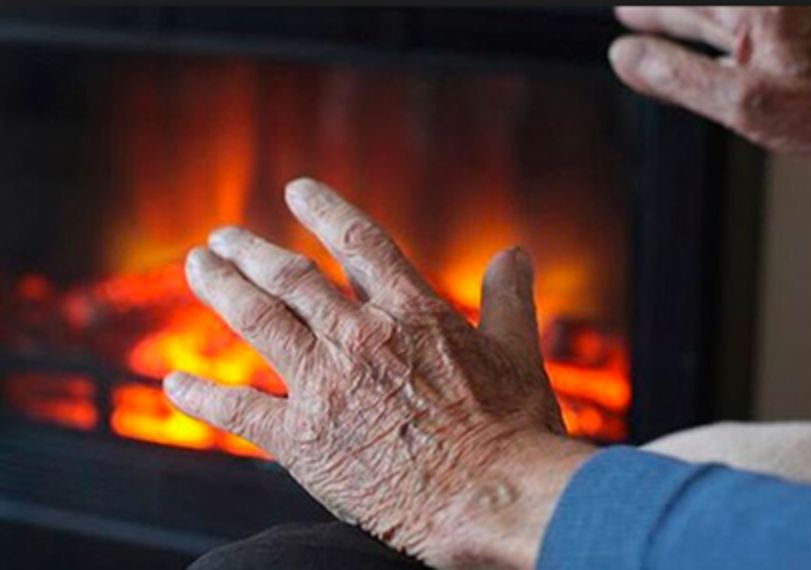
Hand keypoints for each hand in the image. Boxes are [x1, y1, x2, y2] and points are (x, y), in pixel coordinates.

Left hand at [163, 178, 594, 568]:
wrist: (488, 498)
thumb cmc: (512, 431)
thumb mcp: (517, 353)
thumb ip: (508, 297)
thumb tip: (514, 251)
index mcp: (413, 312)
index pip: (360, 243)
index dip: (325, 211)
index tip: (297, 191)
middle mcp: (360, 337)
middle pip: (291, 277)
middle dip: (251, 251)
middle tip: (223, 238)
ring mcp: (326, 385)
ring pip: (258, 321)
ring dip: (222, 289)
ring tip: (197, 266)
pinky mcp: (303, 439)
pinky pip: (239, 408)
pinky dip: (202, 395)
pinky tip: (174, 383)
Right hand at [609, 6, 810, 186]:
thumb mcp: (741, 102)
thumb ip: (677, 77)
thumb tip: (627, 56)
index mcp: (756, 12)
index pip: (685, 3)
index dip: (649, 9)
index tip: (621, 11)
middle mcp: (766, 14)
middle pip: (697, 7)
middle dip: (660, 12)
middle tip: (626, 13)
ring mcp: (775, 35)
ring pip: (711, 26)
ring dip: (677, 28)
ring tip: (643, 28)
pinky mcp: (783, 56)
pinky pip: (727, 47)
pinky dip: (699, 53)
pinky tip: (687, 63)